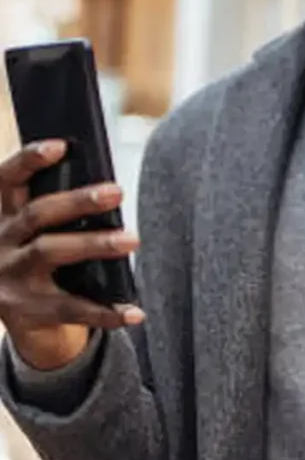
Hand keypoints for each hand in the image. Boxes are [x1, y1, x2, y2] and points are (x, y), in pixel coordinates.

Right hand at [0, 141, 142, 370]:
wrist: (16, 313)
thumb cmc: (38, 254)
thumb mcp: (33, 229)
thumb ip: (55, 208)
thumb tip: (105, 187)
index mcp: (2, 216)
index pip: (7, 180)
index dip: (29, 161)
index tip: (61, 146)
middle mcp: (0, 243)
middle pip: (37, 214)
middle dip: (77, 201)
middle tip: (118, 191)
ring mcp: (11, 278)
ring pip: (51, 252)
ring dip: (95, 243)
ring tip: (133, 239)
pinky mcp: (26, 312)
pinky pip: (72, 308)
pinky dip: (107, 311)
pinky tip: (135, 312)